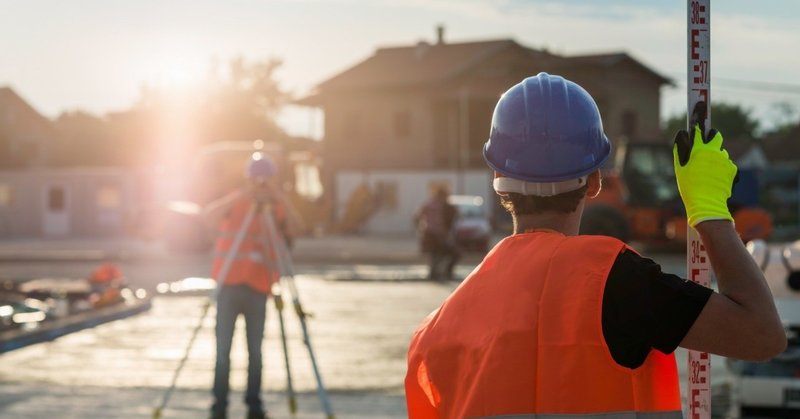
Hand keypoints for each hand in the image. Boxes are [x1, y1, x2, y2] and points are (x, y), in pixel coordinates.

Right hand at [673, 102, 737, 226]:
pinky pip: (726, 164)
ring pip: (721, 152)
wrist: (706, 203)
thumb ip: (681, 148)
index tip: (700, 105)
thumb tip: (683, 134)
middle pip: (716, 135)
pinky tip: (714, 178)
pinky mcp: (733, 169)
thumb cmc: (689, 186)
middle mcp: (715, 151)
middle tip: (704, 145)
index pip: (700, 128)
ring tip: (707, 171)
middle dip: (712, 136)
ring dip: (715, 156)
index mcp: (700, 149)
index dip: (699, 116)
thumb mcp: (680, 167)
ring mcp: (725, 160)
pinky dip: (721, 168)